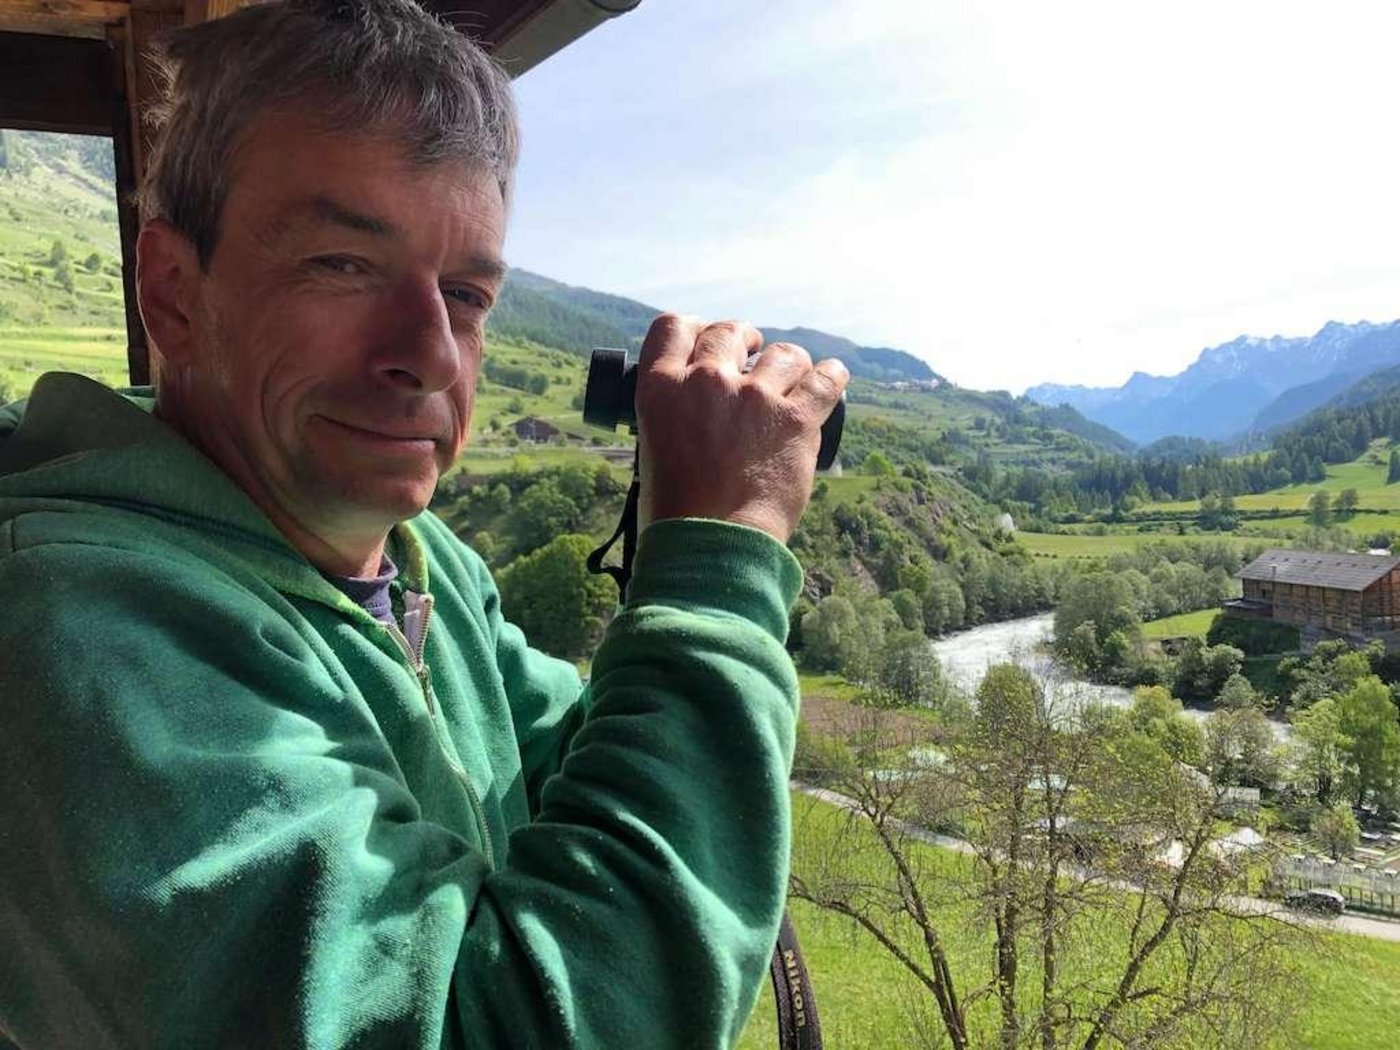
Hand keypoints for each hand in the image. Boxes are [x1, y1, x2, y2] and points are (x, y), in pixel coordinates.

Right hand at [634, 314, 848, 542]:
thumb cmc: (676, 512)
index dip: (694, 329)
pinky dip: (832, 376)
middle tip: (752, 354)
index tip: (707, 339)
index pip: (672, 328)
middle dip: (743, 340)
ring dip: (787, 364)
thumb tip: (699, 410)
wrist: (710, 546)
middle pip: (728, 332)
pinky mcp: (795, 419)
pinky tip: (833, 377)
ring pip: (782, 354)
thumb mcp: (653, 449)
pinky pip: (825, 380)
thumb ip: (673, 416)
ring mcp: (753, 398)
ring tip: (791, 380)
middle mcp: (705, 382)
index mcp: (660, 388)